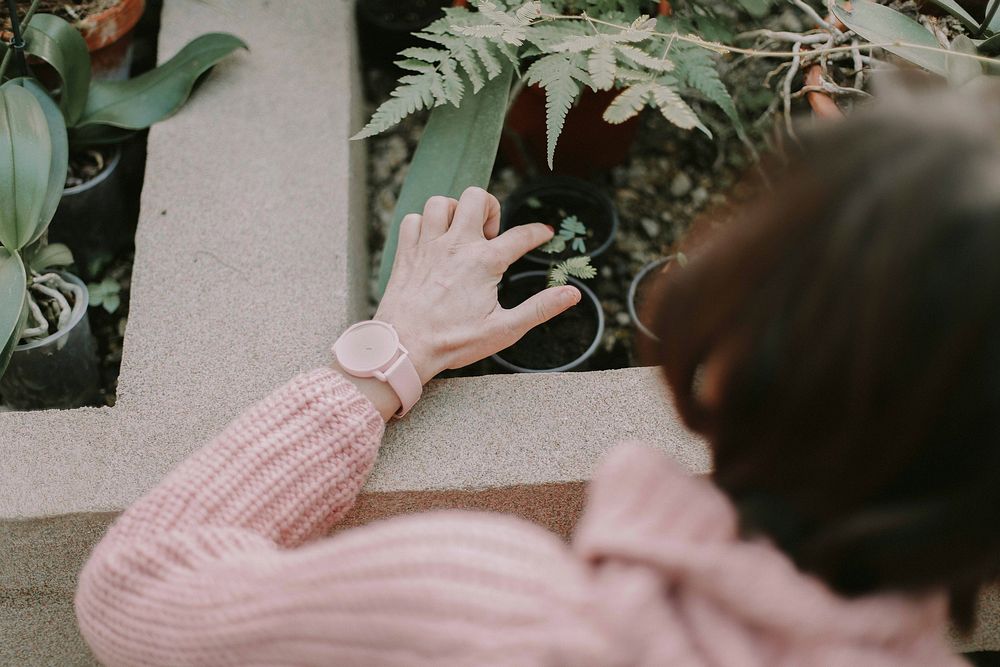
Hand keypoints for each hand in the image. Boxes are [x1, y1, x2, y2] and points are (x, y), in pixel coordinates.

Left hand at [375, 187, 581, 382]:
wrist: (404, 348)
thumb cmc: (453, 342)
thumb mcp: (504, 330)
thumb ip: (540, 308)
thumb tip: (572, 294)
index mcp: (484, 262)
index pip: (521, 236)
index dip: (538, 233)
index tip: (544, 233)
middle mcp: (456, 245)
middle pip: (476, 197)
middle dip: (489, 208)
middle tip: (489, 236)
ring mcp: (428, 245)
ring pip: (441, 202)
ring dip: (454, 213)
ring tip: (460, 235)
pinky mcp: (406, 251)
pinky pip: (413, 219)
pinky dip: (424, 225)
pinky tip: (433, 243)